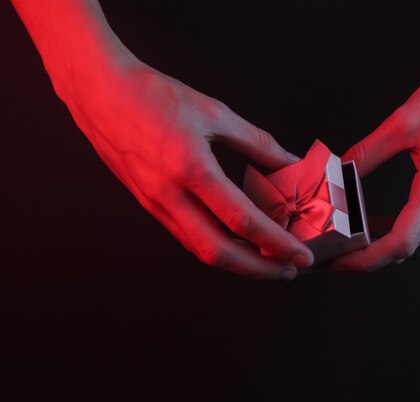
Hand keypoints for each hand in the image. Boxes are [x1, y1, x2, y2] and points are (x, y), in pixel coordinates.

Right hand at [63, 60, 312, 279]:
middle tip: (286, 270)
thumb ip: (257, 143)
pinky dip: (215, 246)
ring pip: (200, 249)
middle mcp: (170, 194)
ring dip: (237, 262)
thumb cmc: (153, 96)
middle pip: (218, 251)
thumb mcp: (215, 113)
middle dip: (258, 268)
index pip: (241, 220)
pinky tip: (233, 242)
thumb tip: (290, 162)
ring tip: (266, 261)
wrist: (100, 93)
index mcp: (191, 167)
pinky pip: (186, 235)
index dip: (275, 242)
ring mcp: (156, 203)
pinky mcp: (148, 204)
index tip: (299, 255)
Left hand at [331, 52, 419, 271]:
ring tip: (349, 240)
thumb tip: (341, 171)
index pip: (400, 242)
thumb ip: (368, 151)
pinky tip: (374, 219)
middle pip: (405, 247)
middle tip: (335, 256)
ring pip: (413, 235)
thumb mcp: (402, 122)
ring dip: (380, 243)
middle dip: (367, 257)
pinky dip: (395, 226)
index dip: (366, 259)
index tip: (341, 263)